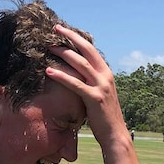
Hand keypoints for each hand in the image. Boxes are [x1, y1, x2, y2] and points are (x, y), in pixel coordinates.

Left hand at [46, 25, 125, 144]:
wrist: (115, 134)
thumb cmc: (104, 116)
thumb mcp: (100, 93)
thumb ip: (91, 82)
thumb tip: (77, 74)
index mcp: (106, 73)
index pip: (91, 50)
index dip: (77, 39)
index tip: (64, 31)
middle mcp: (105, 76)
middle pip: (87, 50)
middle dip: (70, 37)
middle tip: (55, 29)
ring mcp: (101, 86)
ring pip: (81, 63)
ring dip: (64, 53)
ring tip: (49, 47)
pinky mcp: (94, 98)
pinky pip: (75, 84)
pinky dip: (61, 76)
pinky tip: (49, 71)